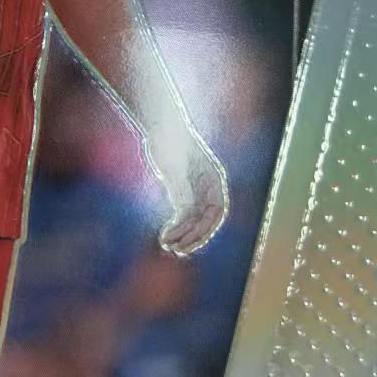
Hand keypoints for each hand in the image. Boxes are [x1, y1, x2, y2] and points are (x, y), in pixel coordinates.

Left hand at [148, 135, 229, 257]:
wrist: (160, 127)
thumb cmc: (170, 141)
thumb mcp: (174, 165)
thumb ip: (181, 189)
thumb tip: (185, 215)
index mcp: (213, 179)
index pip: (217, 211)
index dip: (206, 228)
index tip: (190, 239)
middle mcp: (208, 187)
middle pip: (207, 219)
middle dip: (194, 236)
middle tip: (178, 249)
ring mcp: (195, 191)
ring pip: (194, 220)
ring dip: (183, 235)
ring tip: (167, 246)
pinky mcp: (182, 192)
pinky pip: (183, 215)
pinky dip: (175, 227)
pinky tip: (165, 236)